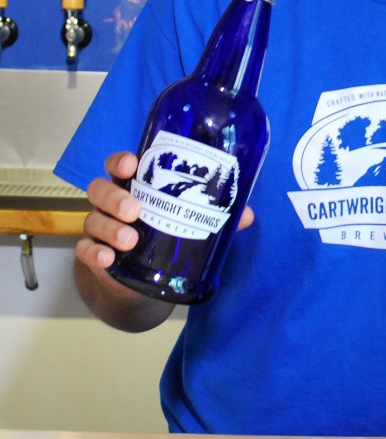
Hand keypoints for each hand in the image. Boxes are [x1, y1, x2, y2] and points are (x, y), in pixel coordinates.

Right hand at [76, 151, 255, 276]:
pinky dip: (95, 253)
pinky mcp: (94, 254)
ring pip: (92, 219)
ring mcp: (100, 228)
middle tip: (135, 209)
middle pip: (99, 189)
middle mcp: (112, 203)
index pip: (119, 165)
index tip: (132, 164)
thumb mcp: (188, 221)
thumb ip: (216, 216)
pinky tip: (109, 259)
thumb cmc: (163, 233)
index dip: (121, 161)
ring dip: (110, 227)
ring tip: (130, 239)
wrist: (140, 277)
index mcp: (134, 186)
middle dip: (115, 197)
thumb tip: (248, 215)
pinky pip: (85, 250)